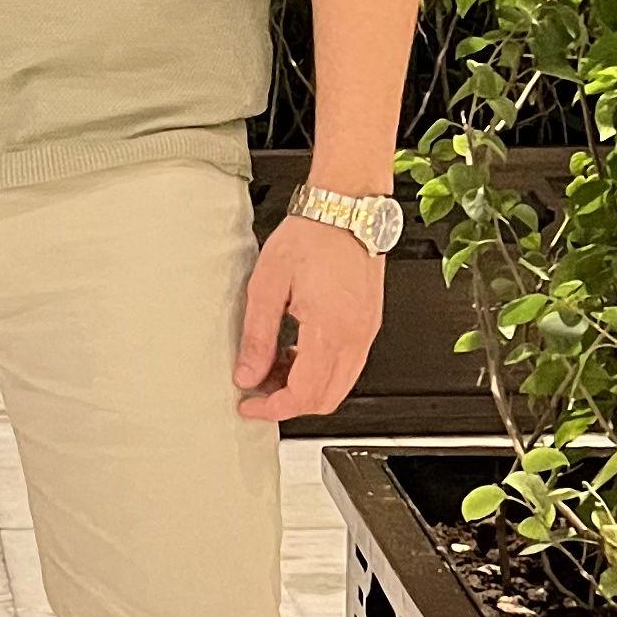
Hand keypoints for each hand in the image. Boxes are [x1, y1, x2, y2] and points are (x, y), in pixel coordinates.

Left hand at [233, 215, 383, 423]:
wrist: (347, 208)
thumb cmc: (313, 235)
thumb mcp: (268, 285)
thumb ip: (257, 336)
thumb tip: (247, 373)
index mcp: (330, 330)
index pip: (303, 395)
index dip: (272, 408)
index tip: (250, 405)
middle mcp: (355, 337)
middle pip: (325, 399)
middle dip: (289, 403)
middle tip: (259, 389)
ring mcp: (366, 331)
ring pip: (339, 385)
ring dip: (305, 387)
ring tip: (273, 366)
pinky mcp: (369, 323)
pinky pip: (348, 365)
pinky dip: (321, 370)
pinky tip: (296, 350)